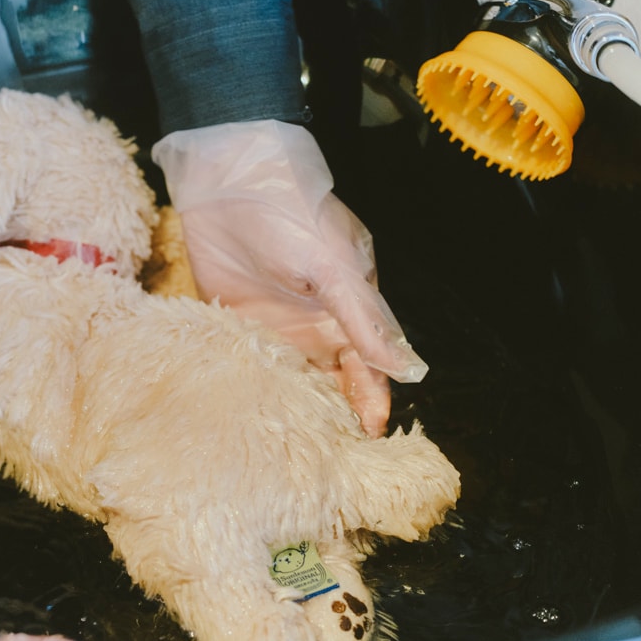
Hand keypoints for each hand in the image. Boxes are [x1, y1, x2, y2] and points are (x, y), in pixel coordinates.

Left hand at [152, 119, 425, 435]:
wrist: (227, 178)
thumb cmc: (292, 212)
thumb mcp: (334, 268)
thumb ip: (366, 321)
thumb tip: (412, 371)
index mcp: (349, 310)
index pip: (368, 369)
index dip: (371, 404)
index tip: (370, 443)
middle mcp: (316, 324)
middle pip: (331, 383)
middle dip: (332, 419)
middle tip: (327, 461)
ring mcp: (275, 326)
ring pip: (291, 381)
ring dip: (292, 411)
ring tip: (288, 451)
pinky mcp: (234, 322)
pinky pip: (248, 365)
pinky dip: (251, 390)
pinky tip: (248, 419)